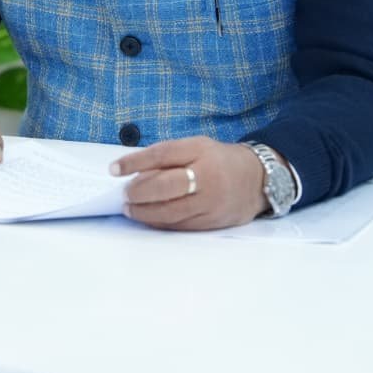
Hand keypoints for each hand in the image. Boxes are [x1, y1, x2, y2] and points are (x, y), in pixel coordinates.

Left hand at [111, 136, 268, 230]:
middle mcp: (208, 176)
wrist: (258, 179)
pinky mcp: (213, 222)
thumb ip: (170, 157)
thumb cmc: (219, 160)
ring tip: (129, 208)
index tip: (114, 169)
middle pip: (166, 186)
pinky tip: (147, 218)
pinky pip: (181, 225)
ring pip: (171, 211)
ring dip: (145, 212)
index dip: (135, 162)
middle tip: (124, 194)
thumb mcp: (197, 146)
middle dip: (139, 192)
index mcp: (201, 151)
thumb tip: (135, 172)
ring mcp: (211, 202)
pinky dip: (160, 223)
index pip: (162, 155)